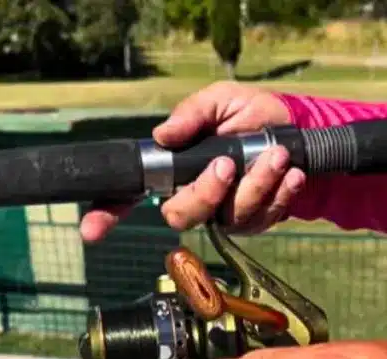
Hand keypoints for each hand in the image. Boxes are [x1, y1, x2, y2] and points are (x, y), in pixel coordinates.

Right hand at [79, 81, 305, 241]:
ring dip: (256, 184)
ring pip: (227, 216)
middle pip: (179, 214)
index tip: (90, 229)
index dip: (107, 213)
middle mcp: (194, 195)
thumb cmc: (248, 113)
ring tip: (278, 156)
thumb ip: (192, 115)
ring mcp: (223, 213)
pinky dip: (280, 193)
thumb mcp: (219, 100)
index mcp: (174, 168)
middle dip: (205, 192)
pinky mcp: (254, 222)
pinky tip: (291, 173)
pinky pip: (262, 218)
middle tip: (228, 163)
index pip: (130, 194)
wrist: (296, 129)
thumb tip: (163, 135)